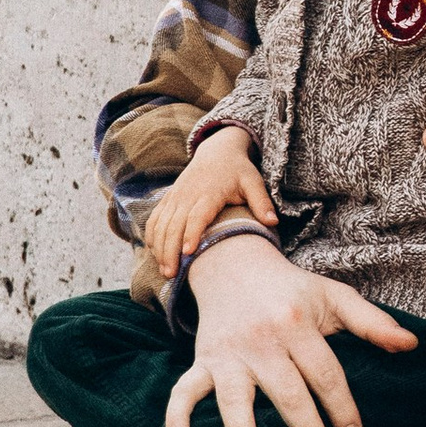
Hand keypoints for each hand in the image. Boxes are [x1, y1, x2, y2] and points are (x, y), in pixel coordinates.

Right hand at [141, 129, 274, 277]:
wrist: (217, 151)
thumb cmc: (238, 170)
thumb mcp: (253, 182)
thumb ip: (262, 202)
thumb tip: (274, 222)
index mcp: (209, 193)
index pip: (197, 216)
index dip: (192, 234)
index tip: (188, 253)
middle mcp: (187, 195)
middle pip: (174, 225)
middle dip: (170, 251)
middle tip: (172, 275)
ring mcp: (175, 197)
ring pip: (161, 224)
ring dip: (159, 248)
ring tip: (165, 272)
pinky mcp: (168, 199)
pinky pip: (154, 219)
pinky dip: (152, 237)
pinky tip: (155, 254)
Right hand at [167, 230, 416, 426]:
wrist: (235, 266)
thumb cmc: (291, 290)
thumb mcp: (333, 296)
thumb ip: (372, 322)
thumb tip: (411, 345)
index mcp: (297, 324)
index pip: (325, 373)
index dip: (342, 407)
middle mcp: (261, 340)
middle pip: (286, 391)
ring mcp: (228, 353)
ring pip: (234, 396)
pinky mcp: (203, 360)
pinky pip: (184, 390)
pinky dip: (177, 416)